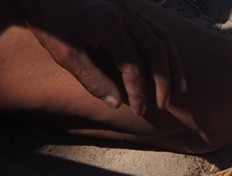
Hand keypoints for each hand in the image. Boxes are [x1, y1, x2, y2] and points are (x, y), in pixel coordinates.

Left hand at [18, 0, 185, 115]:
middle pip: (156, 50)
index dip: (138, 92)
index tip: (139, 110)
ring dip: (172, 65)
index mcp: (110, 26)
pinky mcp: (128, 9)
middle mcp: (125, 15)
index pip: (133, 66)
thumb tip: (116, 104)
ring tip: (179, 90)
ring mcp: (129, 9)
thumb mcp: (67, 56)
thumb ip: (92, 80)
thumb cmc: (52, 25)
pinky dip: (165, 49)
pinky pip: (155, 29)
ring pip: (162, 37)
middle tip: (163, 105)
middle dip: (163, 81)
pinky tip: (169, 66)